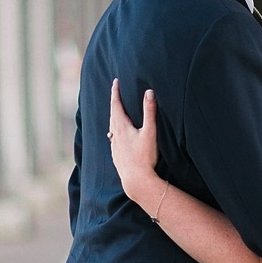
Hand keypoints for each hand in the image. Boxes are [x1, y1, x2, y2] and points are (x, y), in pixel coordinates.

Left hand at [109, 80, 160, 206]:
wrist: (136, 180)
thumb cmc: (144, 157)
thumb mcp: (150, 132)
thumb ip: (150, 111)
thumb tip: (149, 92)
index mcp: (122, 127)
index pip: (116, 105)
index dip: (115, 92)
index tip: (115, 82)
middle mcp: (115, 135)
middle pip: (112, 114)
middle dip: (114, 102)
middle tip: (115, 93)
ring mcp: (114, 146)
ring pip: (111, 127)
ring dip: (113, 117)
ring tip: (115, 112)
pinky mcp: (116, 155)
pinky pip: (112, 138)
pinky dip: (114, 131)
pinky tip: (116, 136)